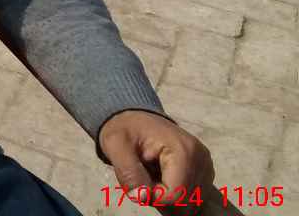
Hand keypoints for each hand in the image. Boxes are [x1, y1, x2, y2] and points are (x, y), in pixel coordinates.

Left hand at [99, 110, 214, 204]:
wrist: (136, 119)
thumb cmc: (125, 130)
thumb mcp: (115, 145)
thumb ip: (128, 173)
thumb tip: (142, 198)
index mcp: (183, 151)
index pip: (174, 196)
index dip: (153, 196)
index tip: (138, 180)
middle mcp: (202, 160)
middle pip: (184, 203)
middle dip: (160, 197)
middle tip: (144, 176)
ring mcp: (206, 166)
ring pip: (188, 203)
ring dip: (167, 196)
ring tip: (153, 174)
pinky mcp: (205, 172)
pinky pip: (192, 197)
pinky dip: (175, 193)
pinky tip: (163, 177)